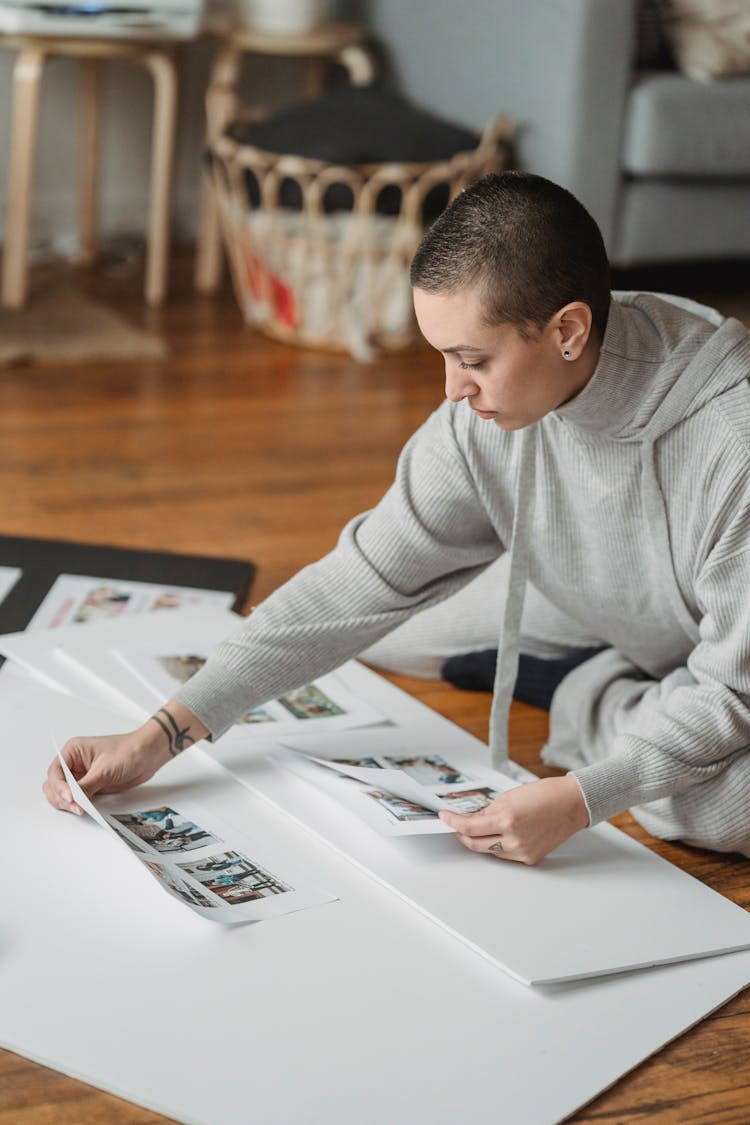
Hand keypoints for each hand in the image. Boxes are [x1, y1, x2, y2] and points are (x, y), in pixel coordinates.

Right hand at [43, 728, 169, 814]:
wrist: (148, 755)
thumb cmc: (129, 751)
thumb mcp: (105, 769)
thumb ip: (87, 786)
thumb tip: (74, 800)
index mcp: (73, 751)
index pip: (55, 772)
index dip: (59, 787)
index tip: (70, 798)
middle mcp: (74, 764)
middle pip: (54, 785)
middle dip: (62, 797)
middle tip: (76, 806)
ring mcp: (81, 776)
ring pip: (63, 794)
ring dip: (68, 803)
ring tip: (81, 808)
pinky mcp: (90, 786)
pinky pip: (77, 799)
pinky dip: (78, 805)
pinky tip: (85, 808)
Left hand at [439, 775, 589, 864]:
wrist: (572, 804)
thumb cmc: (546, 794)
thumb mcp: (510, 796)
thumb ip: (490, 809)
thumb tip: (474, 818)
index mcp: (507, 818)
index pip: (469, 826)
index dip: (453, 822)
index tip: (445, 817)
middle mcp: (514, 839)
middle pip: (475, 843)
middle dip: (462, 835)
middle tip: (456, 826)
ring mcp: (523, 851)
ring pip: (490, 851)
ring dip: (480, 841)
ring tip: (477, 829)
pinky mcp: (530, 858)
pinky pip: (506, 855)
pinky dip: (498, 846)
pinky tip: (498, 836)